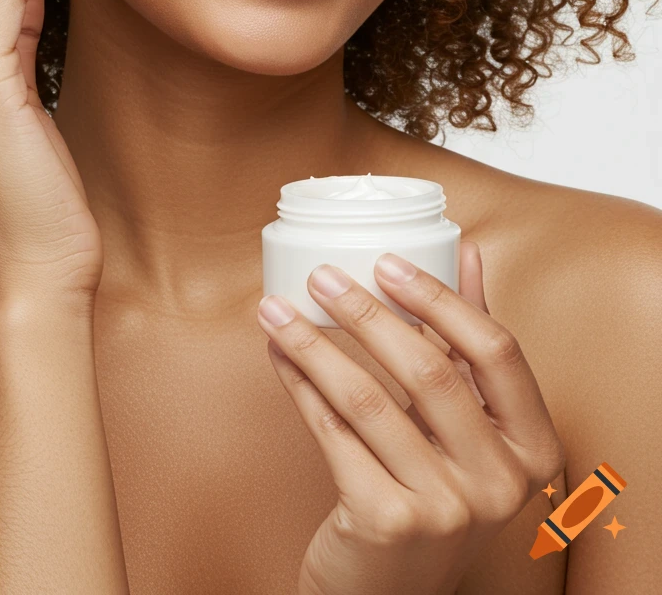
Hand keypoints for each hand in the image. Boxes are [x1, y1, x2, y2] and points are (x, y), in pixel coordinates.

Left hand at [256, 242, 564, 594]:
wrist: (392, 592)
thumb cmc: (434, 493)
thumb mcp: (468, 427)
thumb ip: (469, 344)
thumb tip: (467, 251)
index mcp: (534, 448)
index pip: (497, 350)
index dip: (442, 299)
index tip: (387, 263)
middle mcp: (500, 483)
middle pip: (429, 371)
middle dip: (366, 314)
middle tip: (322, 277)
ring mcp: (446, 509)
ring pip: (369, 400)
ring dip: (315, 345)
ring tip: (277, 310)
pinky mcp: (387, 523)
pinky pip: (334, 435)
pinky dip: (301, 388)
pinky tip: (279, 355)